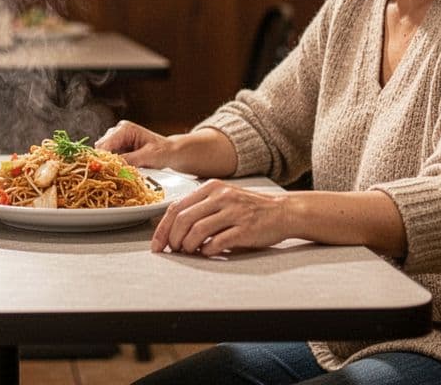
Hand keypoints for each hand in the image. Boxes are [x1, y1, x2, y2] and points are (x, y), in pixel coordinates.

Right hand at [97, 120, 176, 167]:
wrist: (172, 153)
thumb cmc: (164, 151)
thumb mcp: (148, 156)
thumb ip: (130, 159)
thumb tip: (113, 165)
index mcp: (124, 129)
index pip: (105, 144)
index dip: (102, 159)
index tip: (104, 172)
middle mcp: (117, 132)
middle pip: (101, 149)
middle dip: (105, 162)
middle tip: (112, 175)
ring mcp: (117, 140)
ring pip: (103, 155)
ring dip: (109, 165)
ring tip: (118, 174)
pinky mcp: (118, 149)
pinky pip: (109, 159)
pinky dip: (113, 166)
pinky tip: (120, 172)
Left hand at [152, 180, 289, 254]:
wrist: (283, 211)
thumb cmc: (250, 209)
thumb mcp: (223, 199)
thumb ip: (200, 209)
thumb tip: (172, 230)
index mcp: (211, 188)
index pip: (176, 207)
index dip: (162, 228)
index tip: (157, 244)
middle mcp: (221, 197)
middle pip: (182, 219)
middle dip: (172, 239)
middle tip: (173, 250)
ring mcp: (233, 212)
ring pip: (196, 230)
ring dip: (188, 246)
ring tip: (190, 252)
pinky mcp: (245, 228)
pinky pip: (217, 242)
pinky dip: (207, 250)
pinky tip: (207, 252)